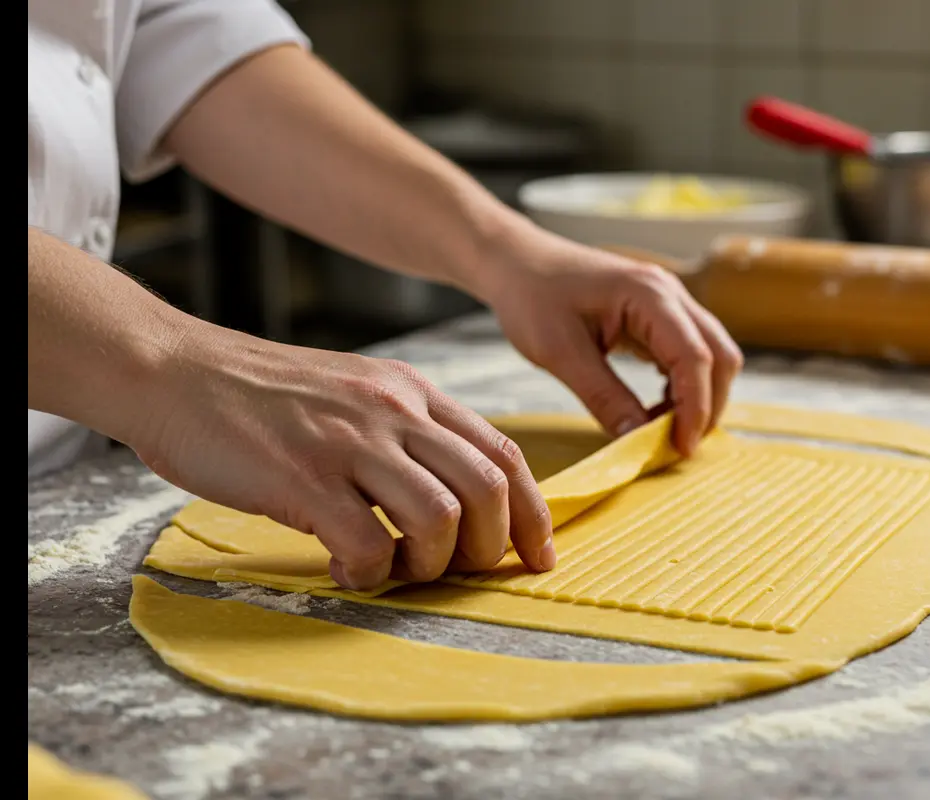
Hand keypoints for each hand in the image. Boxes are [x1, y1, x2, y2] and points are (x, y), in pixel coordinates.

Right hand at [133, 326, 554, 590]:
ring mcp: (349, 442)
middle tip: (458, 570)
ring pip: (440, 519)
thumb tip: (455, 498)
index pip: (504, 454)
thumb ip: (407, 433)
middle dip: (489, 548)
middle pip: (488, 489)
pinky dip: (369, 573)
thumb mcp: (356, 391)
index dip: (533, 514)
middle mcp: (393, 411)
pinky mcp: (303, 478)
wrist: (174, 370)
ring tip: (395, 568)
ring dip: (429, 564)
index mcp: (413, 392)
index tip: (539, 555)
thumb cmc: (263, 394)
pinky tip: (344, 568)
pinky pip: (369, 546)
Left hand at [484, 235, 743, 455]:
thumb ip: (603, 397)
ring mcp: (669, 302)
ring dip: (698, 397)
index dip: (695, 408)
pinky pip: (689, 353)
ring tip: (663, 431)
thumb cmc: (532, 297)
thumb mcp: (560, 353)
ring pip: (711, 355)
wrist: (517, 263)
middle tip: (677, 447)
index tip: (680, 448)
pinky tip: (655, 409)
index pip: (695, 357)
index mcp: (649, 295)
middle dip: (707, 406)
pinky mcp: (659, 315)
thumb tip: (638, 440)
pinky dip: (683, 385)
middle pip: (719, 355)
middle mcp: (670, 294)